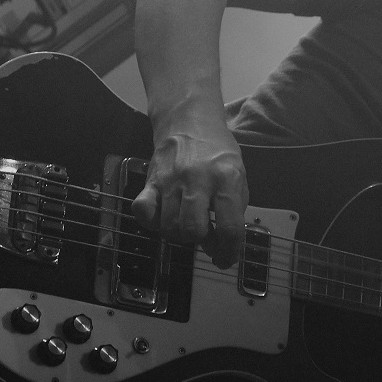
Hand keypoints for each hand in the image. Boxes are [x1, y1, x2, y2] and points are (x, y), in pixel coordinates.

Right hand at [131, 106, 248, 268]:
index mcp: (226, 178)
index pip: (229, 228)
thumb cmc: (218, 154)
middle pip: (193, 230)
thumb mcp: (239, 177)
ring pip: (169, 226)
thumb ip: (234, 210)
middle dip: (202, 243)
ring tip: (188, 226)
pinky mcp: (151, 180)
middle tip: (206, 238)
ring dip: (180, 235)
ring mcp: (171, 180)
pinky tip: (163, 219)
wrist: (189, 123)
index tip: (227, 259)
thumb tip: (222, 246)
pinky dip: (151, 223)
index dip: (229, 252)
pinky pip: (142, 211)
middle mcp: (198, 179)